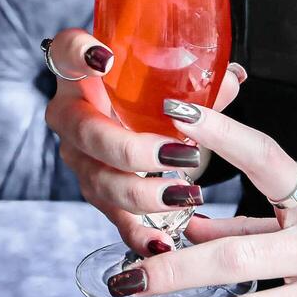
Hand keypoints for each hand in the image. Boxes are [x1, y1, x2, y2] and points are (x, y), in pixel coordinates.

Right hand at [42, 29, 244, 256]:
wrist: (134, 123)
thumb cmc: (148, 92)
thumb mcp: (169, 81)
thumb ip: (196, 79)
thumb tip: (231, 78)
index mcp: (83, 74)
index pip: (65, 53)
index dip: (79, 54)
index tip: (105, 58)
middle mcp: (72, 115)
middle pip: (85, 130)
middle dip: (129, 147)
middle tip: (174, 153)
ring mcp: (80, 157)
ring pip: (99, 179)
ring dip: (141, 191)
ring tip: (184, 194)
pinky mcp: (97, 191)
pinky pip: (112, 216)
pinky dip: (137, 233)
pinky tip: (161, 243)